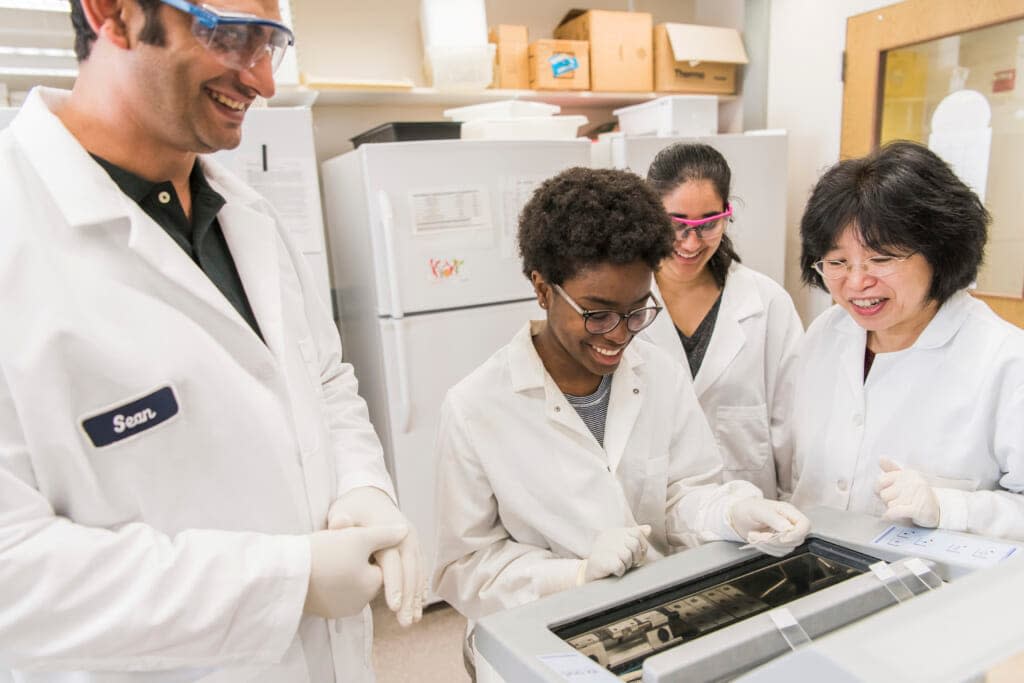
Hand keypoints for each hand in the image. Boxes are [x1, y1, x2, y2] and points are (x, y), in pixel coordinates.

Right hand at [304, 525, 407, 618]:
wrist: (286, 574)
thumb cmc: (325, 552)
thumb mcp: (359, 537)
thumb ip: (385, 535)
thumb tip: (405, 531)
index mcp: (372, 586)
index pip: (382, 564)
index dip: (369, 547)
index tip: (354, 536)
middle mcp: (360, 603)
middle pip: (366, 575)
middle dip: (357, 560)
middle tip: (337, 543)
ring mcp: (340, 610)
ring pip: (349, 583)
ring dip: (344, 570)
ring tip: (326, 553)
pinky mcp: (322, 612)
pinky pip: (334, 592)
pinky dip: (330, 581)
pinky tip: (318, 567)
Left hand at [328, 487, 426, 626]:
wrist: (369, 496)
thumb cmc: (353, 508)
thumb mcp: (343, 510)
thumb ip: (341, 520)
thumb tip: (340, 522)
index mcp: (388, 528)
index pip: (393, 560)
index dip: (394, 584)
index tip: (393, 606)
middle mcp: (405, 535)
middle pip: (410, 570)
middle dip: (409, 598)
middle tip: (405, 622)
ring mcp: (412, 542)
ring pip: (417, 573)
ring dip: (416, 598)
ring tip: (413, 620)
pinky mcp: (414, 548)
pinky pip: (420, 570)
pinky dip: (420, 588)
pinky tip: (420, 605)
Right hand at [580, 525, 651, 583]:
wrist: (590, 574)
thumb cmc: (609, 561)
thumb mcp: (623, 546)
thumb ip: (635, 537)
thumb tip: (648, 529)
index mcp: (615, 532)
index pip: (637, 533)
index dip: (642, 546)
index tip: (637, 556)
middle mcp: (608, 536)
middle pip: (634, 544)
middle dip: (635, 557)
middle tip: (629, 563)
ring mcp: (603, 547)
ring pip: (627, 555)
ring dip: (627, 565)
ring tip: (620, 566)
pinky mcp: (600, 561)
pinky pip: (619, 565)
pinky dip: (620, 571)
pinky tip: (614, 571)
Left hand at [728, 498, 809, 556]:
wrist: (738, 516)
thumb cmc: (749, 508)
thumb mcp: (758, 510)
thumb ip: (773, 518)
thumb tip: (787, 529)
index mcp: (788, 512)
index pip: (805, 525)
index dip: (797, 534)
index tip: (782, 537)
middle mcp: (790, 523)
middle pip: (797, 540)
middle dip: (776, 541)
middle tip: (759, 535)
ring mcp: (786, 535)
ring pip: (787, 548)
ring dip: (768, 545)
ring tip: (754, 535)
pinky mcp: (779, 544)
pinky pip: (778, 552)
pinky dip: (766, 549)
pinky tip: (756, 540)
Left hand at [876, 458, 939, 527]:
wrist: (938, 511)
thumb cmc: (916, 496)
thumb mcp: (905, 480)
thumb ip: (891, 470)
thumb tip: (881, 457)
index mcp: (907, 473)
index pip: (880, 481)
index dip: (880, 490)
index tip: (889, 494)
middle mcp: (913, 481)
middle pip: (884, 494)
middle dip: (888, 501)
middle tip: (899, 503)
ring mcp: (917, 494)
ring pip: (889, 504)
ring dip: (893, 509)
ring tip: (903, 509)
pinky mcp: (917, 509)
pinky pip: (894, 511)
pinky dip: (890, 516)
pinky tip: (890, 516)